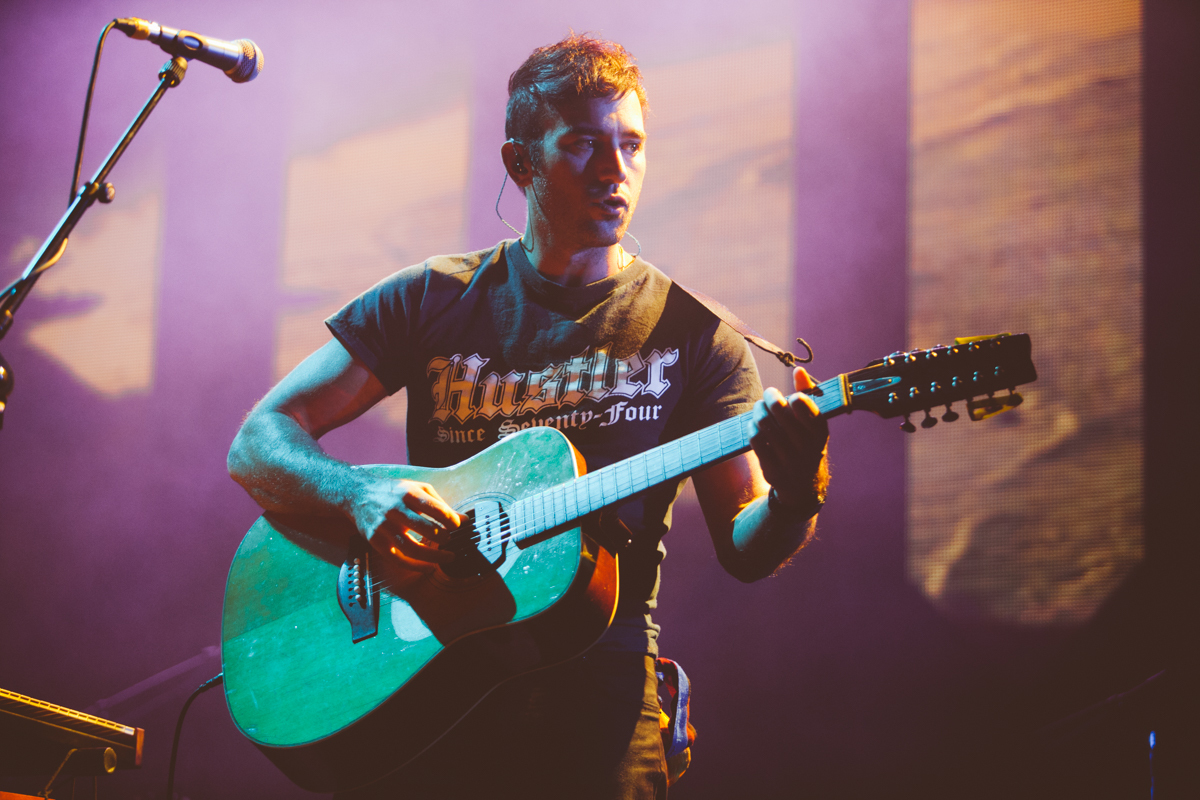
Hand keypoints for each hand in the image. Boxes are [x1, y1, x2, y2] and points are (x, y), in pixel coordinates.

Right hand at [350, 478, 462, 566]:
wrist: (358, 493)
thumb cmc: (394, 492)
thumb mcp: (417, 489)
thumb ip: (440, 504)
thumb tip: (463, 520)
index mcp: (408, 494)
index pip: (434, 509)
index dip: (450, 519)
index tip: (457, 525)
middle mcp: (395, 510)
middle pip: (424, 528)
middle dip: (442, 537)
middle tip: (450, 540)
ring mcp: (384, 527)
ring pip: (411, 548)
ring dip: (433, 556)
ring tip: (447, 557)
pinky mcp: (375, 540)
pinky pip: (396, 559)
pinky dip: (414, 567)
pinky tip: (429, 567)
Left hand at [749, 367, 828, 506]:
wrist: (805, 487)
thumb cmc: (808, 444)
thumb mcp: (814, 423)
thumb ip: (808, 395)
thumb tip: (798, 370)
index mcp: (821, 433)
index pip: (805, 407)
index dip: (794, 397)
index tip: (790, 397)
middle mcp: (807, 448)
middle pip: (780, 413)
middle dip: (771, 398)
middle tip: (769, 394)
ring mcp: (790, 462)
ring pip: (765, 426)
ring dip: (759, 411)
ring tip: (760, 408)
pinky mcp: (773, 470)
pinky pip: (756, 442)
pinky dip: (752, 428)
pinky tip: (755, 425)